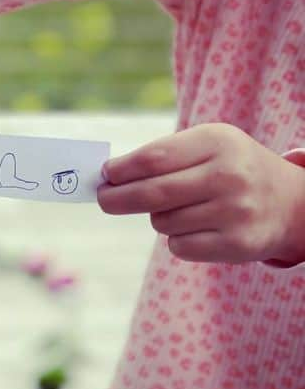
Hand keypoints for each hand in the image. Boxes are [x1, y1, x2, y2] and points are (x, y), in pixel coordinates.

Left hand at [98, 123, 304, 264]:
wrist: (289, 202)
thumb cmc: (230, 169)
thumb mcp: (206, 146)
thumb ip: (160, 156)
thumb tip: (108, 177)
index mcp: (217, 142)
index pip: (153, 158)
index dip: (122, 170)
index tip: (105, 175)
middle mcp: (229, 175)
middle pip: (152, 193)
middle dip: (116, 199)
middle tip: (103, 200)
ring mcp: (235, 211)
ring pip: (162, 222)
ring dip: (159, 218)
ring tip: (185, 209)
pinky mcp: (236, 244)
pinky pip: (178, 246)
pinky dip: (177, 240)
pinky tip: (199, 228)